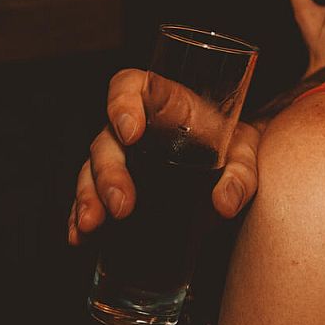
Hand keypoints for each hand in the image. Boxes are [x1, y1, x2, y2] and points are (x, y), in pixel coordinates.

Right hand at [67, 68, 261, 244]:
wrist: (229, 172)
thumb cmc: (233, 147)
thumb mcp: (245, 154)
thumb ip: (240, 174)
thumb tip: (224, 202)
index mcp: (162, 103)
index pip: (129, 87)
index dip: (122, 104)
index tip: (131, 133)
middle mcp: (134, 130)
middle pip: (106, 140)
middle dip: (108, 173)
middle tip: (122, 205)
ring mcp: (121, 160)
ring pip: (90, 171)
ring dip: (88, 198)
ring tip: (92, 225)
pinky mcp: (114, 190)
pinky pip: (89, 200)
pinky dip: (80, 219)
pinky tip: (80, 237)